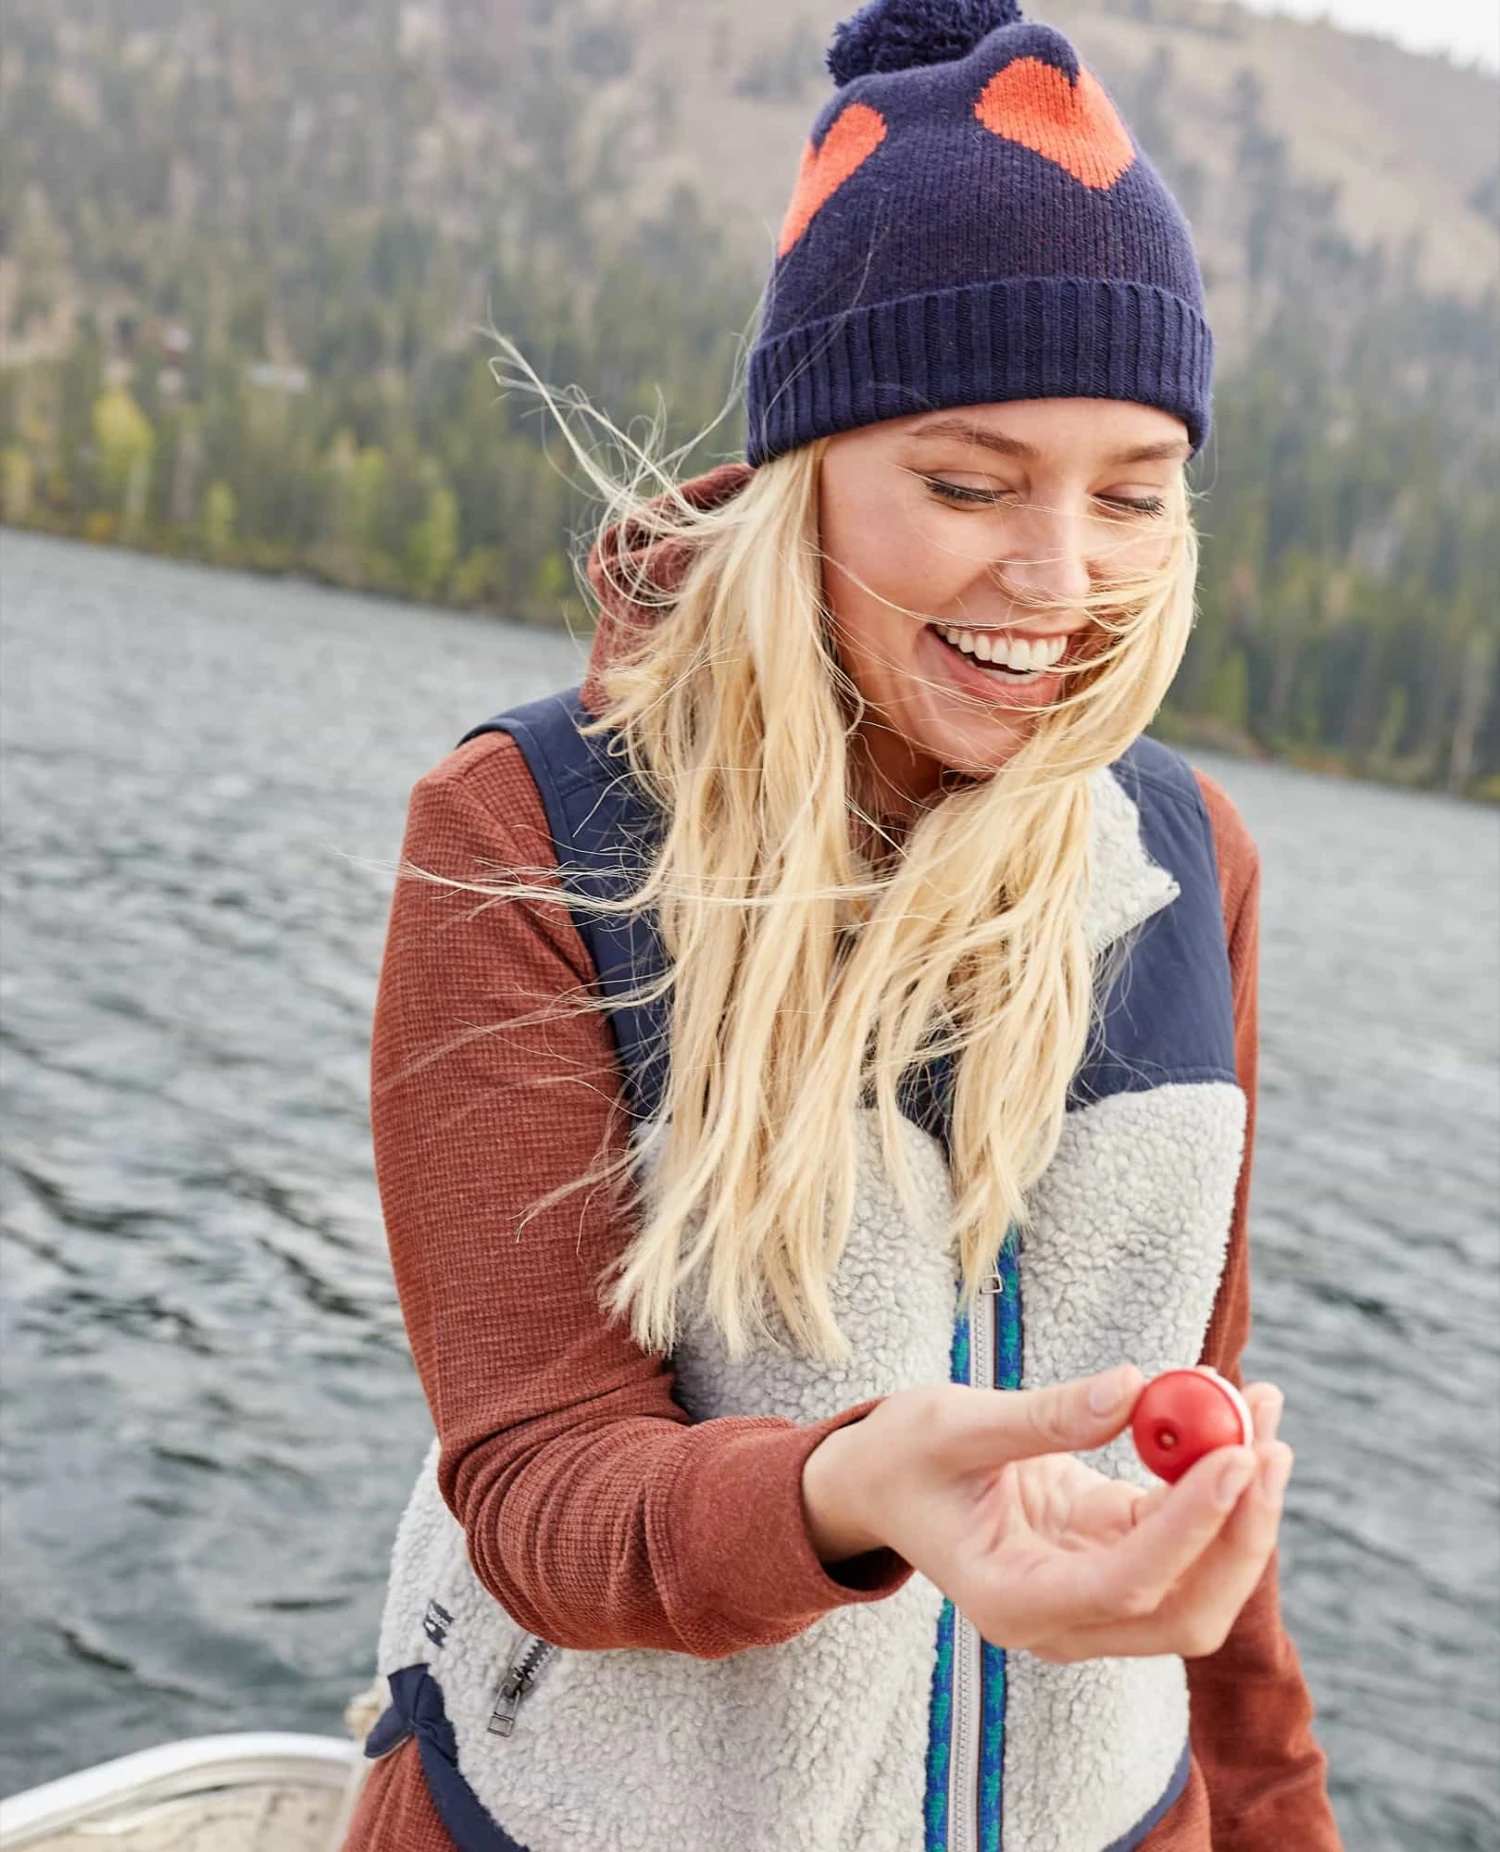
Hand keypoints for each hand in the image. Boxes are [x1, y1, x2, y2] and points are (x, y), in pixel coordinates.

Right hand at [801, 1366, 1291, 1663]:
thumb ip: (1044, 1416)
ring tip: (1263, 1409)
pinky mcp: (1114, 1560)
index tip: (1235, 1455)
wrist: (880, 1485)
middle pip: (1184, 1611)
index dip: (1189, 1528)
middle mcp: (1062, 1621)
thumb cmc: (902, 1457)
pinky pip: (1184, 1537)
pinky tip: (1236, 1416)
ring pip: (1200, 1583)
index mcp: (1011, 1602)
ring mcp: (1094, 1599)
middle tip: (1268, 1442)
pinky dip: (1218, 1483)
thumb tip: (1136, 1387)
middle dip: (1240, 1532)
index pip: (1124, 1585)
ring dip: (1244, 1505)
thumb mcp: (953, 1425)